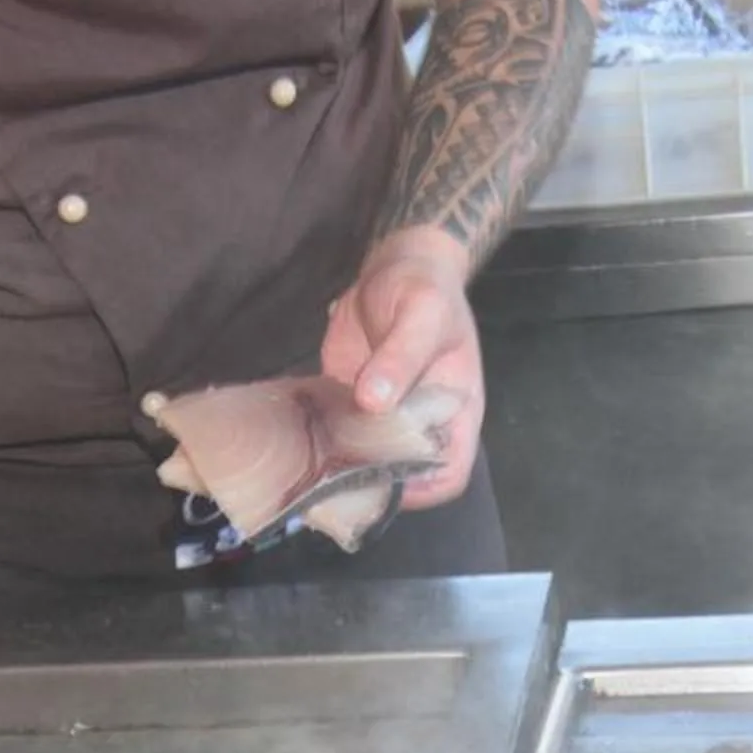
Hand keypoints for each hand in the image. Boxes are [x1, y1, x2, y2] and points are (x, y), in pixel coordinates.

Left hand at [319, 227, 483, 509]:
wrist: (395, 265)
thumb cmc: (423, 288)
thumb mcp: (421, 314)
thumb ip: (401, 356)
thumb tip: (375, 402)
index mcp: (455, 411)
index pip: (450, 472)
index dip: (424, 487)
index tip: (384, 479)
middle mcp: (421, 423)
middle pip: (405, 476)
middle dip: (373, 481)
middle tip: (335, 474)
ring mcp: (384, 417)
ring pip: (367, 461)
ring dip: (342, 466)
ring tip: (311, 462)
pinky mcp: (351, 404)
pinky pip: (339, 435)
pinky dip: (321, 441)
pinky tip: (298, 437)